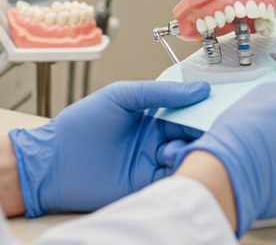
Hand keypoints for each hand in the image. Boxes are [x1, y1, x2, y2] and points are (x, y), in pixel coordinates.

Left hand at [8, 80, 208, 215]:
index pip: (187, 112)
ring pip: (186, 158)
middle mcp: (155, 140)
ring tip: (185, 145)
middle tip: (219, 128)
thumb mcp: (121, 96)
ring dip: (192, 152)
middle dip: (205, 132)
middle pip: (191, 136)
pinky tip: (178, 162)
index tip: (222, 105)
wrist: (53, 162)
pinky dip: (181, 172)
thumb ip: (159, 93)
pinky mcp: (146, 186)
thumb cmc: (80, 124)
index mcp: (152, 116)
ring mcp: (151, 163)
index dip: (204, 109)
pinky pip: (173, 180)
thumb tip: (199, 89)